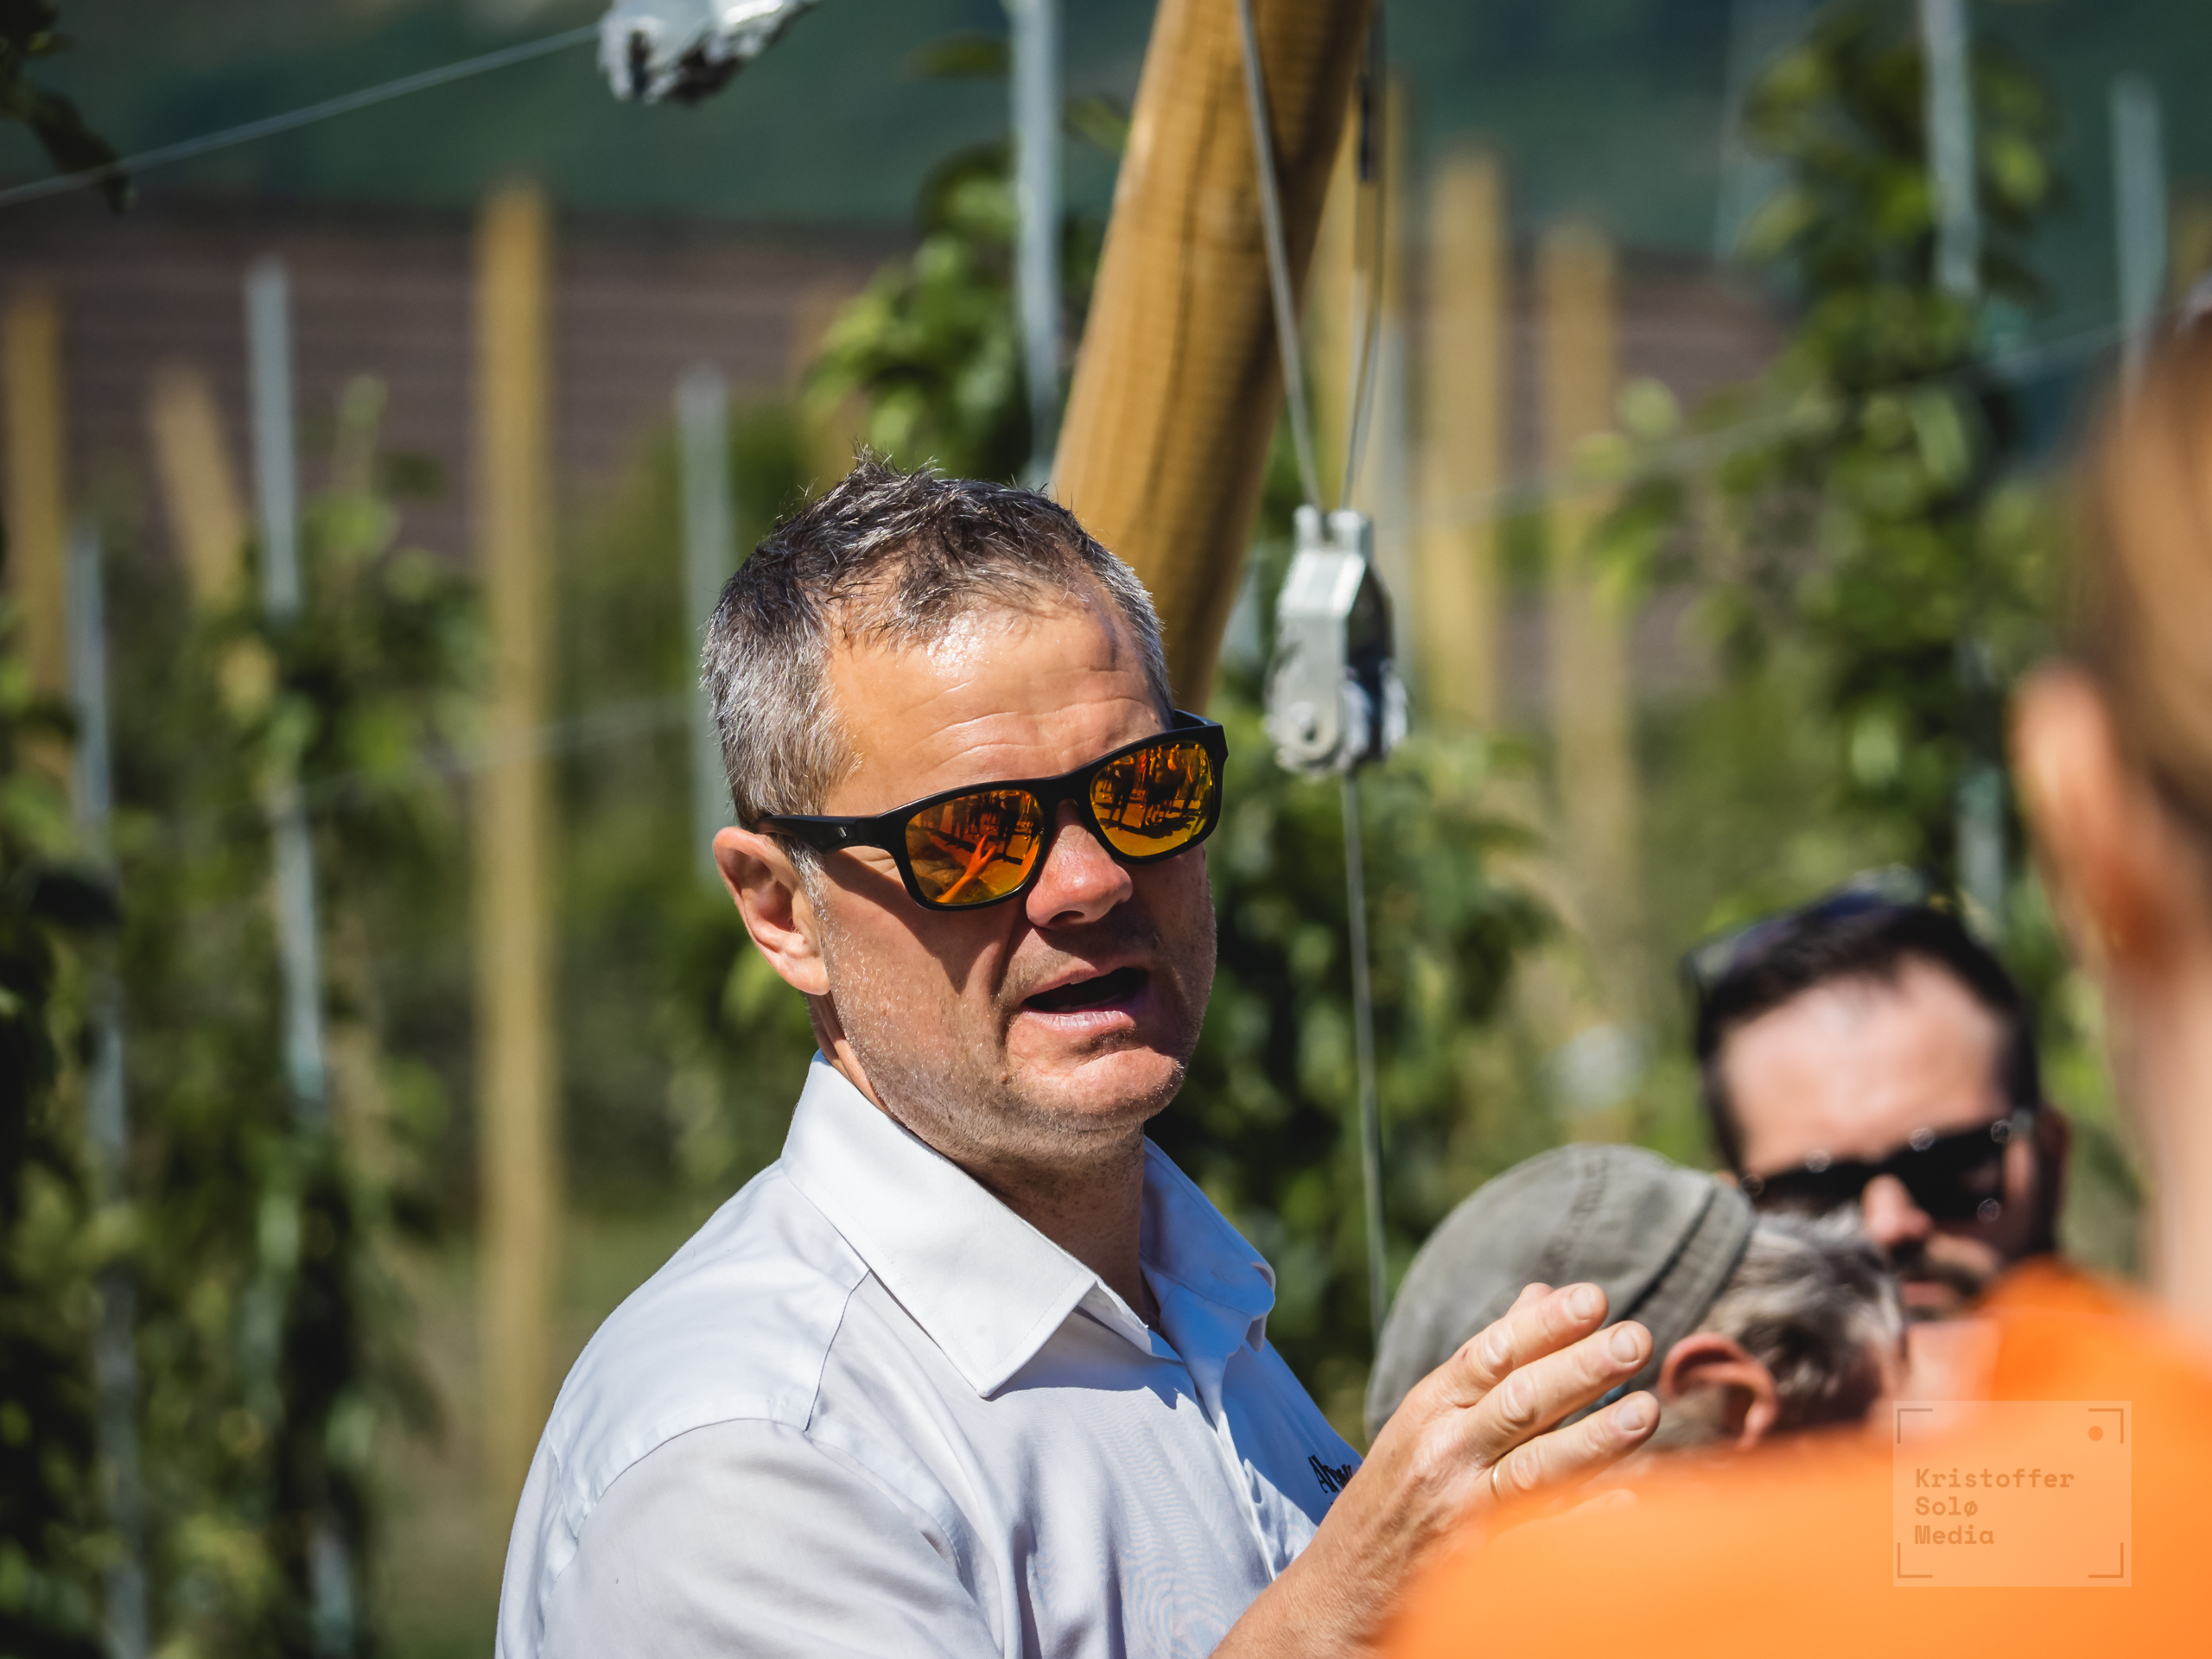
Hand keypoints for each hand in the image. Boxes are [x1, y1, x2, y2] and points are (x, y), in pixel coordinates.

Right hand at [1214, 1282, 1656, 1657]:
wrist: (1341, 1591)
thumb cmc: (1392, 1493)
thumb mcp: (1424, 1418)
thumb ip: (1487, 1360)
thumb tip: (1541, 1294)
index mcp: (1428, 1408)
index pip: (1490, 1353)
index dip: (1544, 1325)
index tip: (1594, 1298)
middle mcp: (1442, 1451)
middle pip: (1518, 1402)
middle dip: (1580, 1369)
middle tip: (1637, 1339)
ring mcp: (1460, 1509)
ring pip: (1534, 1467)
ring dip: (1594, 1438)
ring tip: (1647, 1410)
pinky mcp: (1478, 1561)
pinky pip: (1540, 1535)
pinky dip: (1583, 1516)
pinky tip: (1627, 1498)